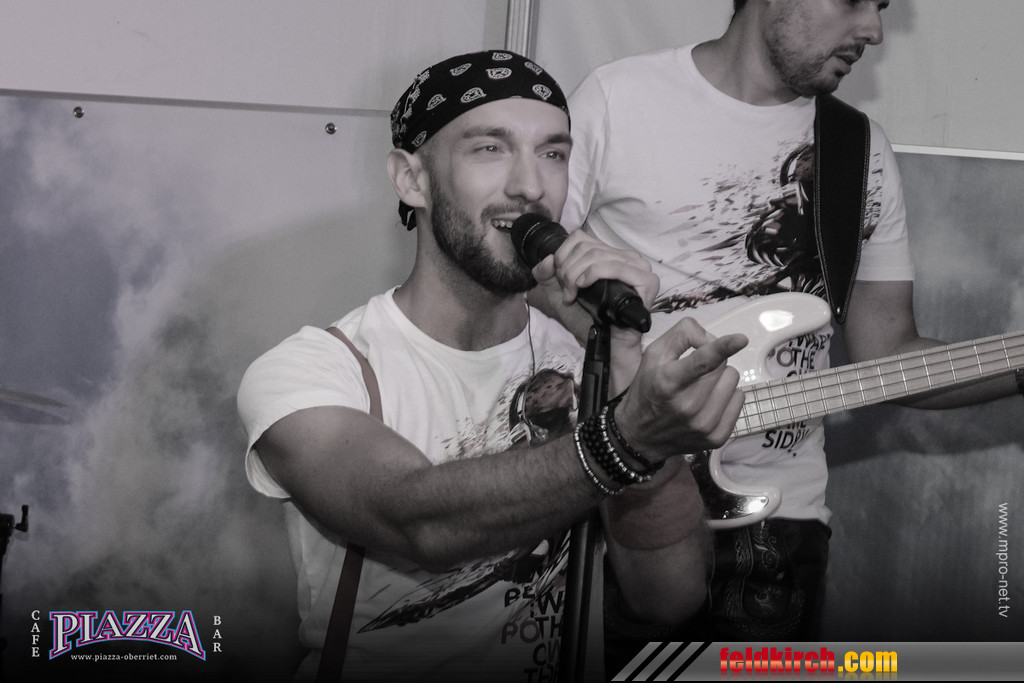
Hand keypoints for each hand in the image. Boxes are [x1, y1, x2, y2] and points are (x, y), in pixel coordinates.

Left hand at [530, 230, 657, 346]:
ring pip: (597, 256)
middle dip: (567, 270)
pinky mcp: (646, 281)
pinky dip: (594, 273)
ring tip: (572, 294)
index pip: (580, 237)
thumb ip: (546, 275)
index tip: (560, 281)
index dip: (563, 256)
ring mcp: (639, 267)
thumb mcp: (559, 294)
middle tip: (567, 292)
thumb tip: (547, 259)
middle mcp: (626, 257)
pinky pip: (616, 267)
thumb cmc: (587, 319)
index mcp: (609, 254)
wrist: (605, 344)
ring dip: (576, 275)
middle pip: (586, 247)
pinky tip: (584, 286)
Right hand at [614, 317, 747, 460]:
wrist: (640, 436)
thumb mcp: (654, 354)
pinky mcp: (716, 438)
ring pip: (733, 382)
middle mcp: (687, 406)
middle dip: (712, 364)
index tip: (741, 339)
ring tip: (700, 389)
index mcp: (668, 382)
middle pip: (721, 366)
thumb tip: (711, 339)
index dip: (723, 347)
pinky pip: (739, 400)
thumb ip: (682, 335)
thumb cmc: (648, 390)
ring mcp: (703, 425)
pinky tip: (708, 404)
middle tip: (693, 374)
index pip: (702, 361)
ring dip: (720, 380)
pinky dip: (726, 397)